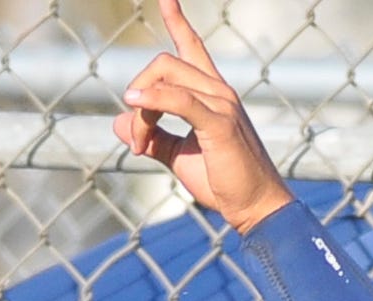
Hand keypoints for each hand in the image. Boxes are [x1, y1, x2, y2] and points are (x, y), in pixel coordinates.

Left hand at [112, 0, 296, 230]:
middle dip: (139, 95)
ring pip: (166, 76)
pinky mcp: (219, 122)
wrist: (255, 209)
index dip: (176, 19)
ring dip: (142, 110)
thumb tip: (117, 122)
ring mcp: (221, 103)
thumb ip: (152, 135)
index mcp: (212, 93)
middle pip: (164, 62)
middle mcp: (218, 90)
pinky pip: (178, 99)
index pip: (191, 45)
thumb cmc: (224, 183)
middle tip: (137, 142)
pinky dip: (152, 99)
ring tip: (140, 145)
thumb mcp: (179, 155)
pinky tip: (135, 105)